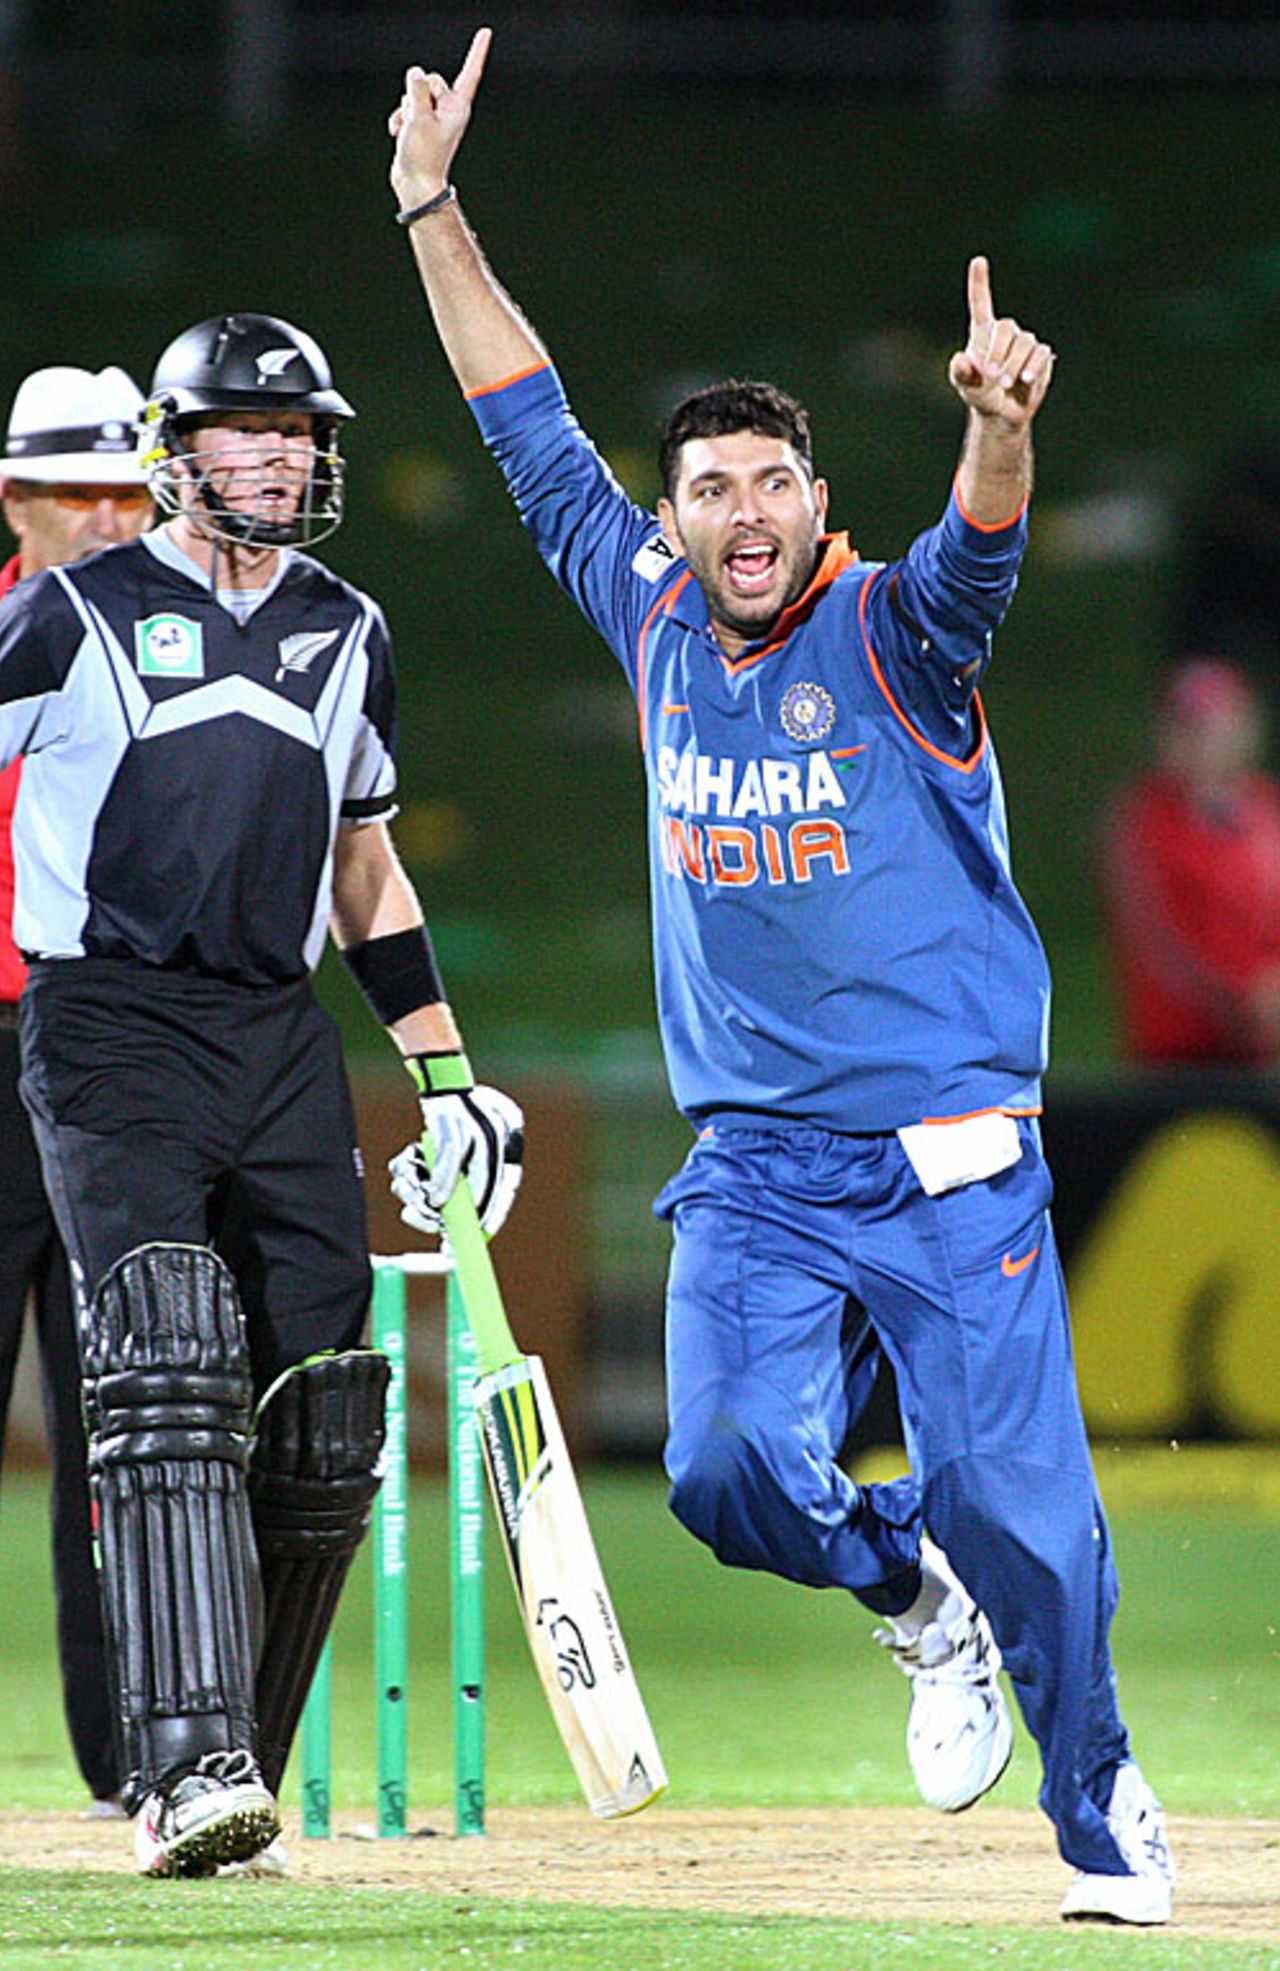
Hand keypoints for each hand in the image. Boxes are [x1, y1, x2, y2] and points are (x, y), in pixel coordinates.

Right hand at [389, 26, 490, 208]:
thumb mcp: (418, 118)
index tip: (486, 33)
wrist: (415, 184)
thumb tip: (416, 73)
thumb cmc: (423, 157)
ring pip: (415, 93)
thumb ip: (417, 90)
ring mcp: (435, 116)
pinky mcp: (422, 123)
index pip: (470, 74)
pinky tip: (399, 133)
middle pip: (431, 79)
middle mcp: (449, 109)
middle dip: (417, 94)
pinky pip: (407, 106)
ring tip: (409, 132)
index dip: (477, 53)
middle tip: (417, 121)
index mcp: (458, 108)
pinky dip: (400, 118)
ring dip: (405, 110)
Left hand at [389, 1083, 524, 1238]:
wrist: (440, 1079)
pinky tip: (405, 1162)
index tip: (462, 1245)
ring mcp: (464, 1163)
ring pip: (438, 1193)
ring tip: (405, 1180)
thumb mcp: (453, 1141)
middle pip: (463, 1204)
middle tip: (411, 1214)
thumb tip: (437, 1205)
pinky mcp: (442, 1158)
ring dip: (416, 1190)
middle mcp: (486, 1165)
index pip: (496, 1201)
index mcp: (501, 1161)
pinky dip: (411, 1174)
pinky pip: (425, 1178)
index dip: (481, 1226)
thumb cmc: (454, 1107)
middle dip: (434, 1210)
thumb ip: (448, 1174)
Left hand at [948, 256, 1054, 429]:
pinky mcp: (1041, 356)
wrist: (1001, 413)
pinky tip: (1026, 379)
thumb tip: (960, 359)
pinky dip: (1034, 366)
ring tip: (1006, 384)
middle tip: (992, 374)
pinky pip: (1041, 354)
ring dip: (1015, 364)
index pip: (981, 303)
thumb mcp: (966, 387)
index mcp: (983, 333)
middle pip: (1006, 328)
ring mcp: (1024, 343)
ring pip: (1025, 343)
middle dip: (999, 351)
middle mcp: (1005, 334)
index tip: (978, 261)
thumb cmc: (980, 394)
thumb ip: (961, 374)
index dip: (979, 283)